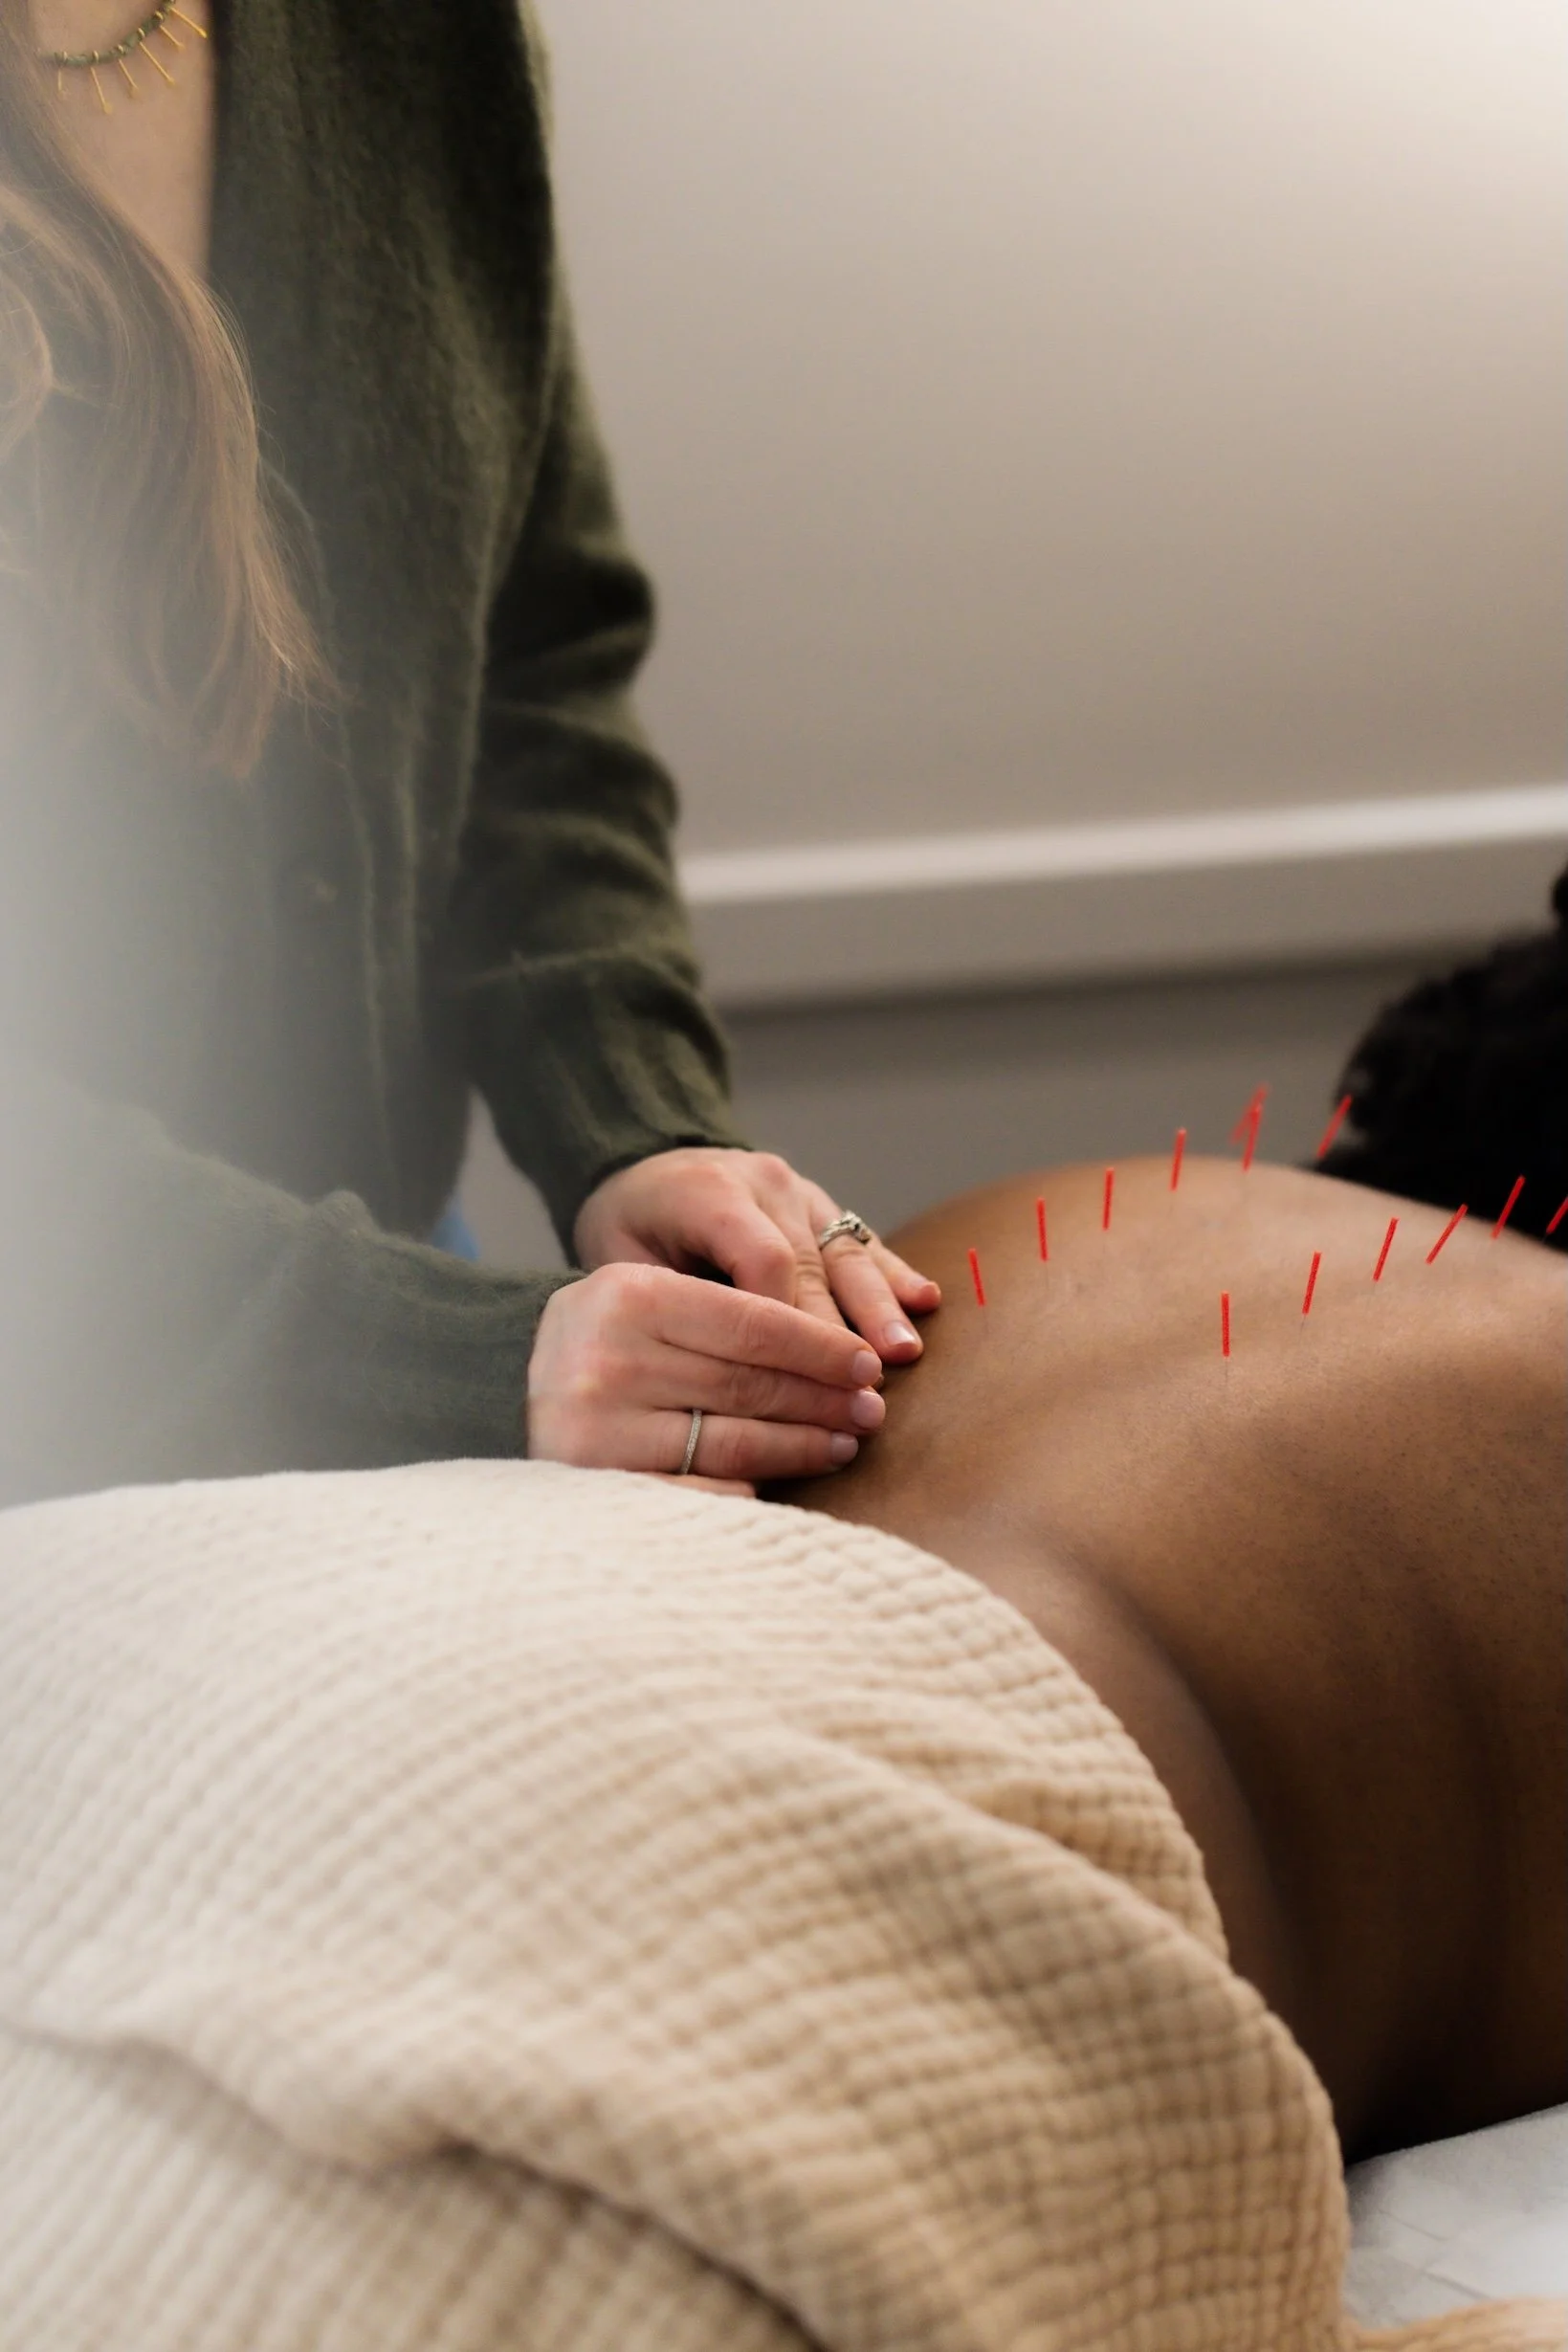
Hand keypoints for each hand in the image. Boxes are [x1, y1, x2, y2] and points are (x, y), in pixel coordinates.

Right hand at [527, 1262, 888, 1488]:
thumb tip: (840, 1356)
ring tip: (843, 1443)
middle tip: (872, 1410)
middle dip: (823, 1400)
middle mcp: (614, 1359)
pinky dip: (747, 1487)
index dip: (821, 1347)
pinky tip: (780, 1482)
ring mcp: (603, 1427)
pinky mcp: (598, 1481)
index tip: (868, 1365)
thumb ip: (726, 1312)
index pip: (754, 1324)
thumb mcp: (651, 1296)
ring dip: (801, 1446)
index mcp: (633, 1297)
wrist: (504, 1381)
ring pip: (734, 1440)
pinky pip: (697, 1490)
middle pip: (751, 1385)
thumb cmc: (606, 1336)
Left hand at [573, 1148, 939, 1363]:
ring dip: (878, 1307)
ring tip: (903, 1352)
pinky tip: (925, 1300)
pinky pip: (859, 1239)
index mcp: (707, 1191)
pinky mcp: (818, 1202)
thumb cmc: (625, 1232)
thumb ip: (667, 1304)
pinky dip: (891, 1272)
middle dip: (838, 1332)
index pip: (762, 1259)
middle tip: (863, 1387)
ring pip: (844, 1252)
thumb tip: (710, 1374)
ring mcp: (796, 1189)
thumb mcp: (619, 1262)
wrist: (640, 1169)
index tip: (795, 1379)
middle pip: (812, 1263)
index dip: (783, 1322)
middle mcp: (761, 1182)